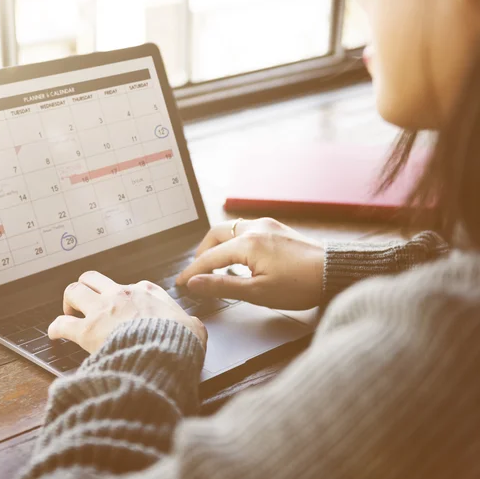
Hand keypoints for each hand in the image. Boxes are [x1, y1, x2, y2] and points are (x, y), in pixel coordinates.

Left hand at [48, 271, 207, 353]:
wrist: (165, 353)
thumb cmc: (180, 341)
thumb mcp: (194, 326)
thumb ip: (189, 323)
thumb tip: (193, 328)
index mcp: (147, 292)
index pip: (130, 286)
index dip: (123, 297)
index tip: (122, 308)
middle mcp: (121, 294)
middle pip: (93, 278)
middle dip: (86, 288)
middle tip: (85, 303)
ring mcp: (102, 310)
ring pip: (74, 290)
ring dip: (69, 301)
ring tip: (68, 313)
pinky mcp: (88, 330)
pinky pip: (62, 323)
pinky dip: (55, 327)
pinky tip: (54, 334)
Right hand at [176, 218, 323, 309]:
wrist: (336, 272)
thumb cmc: (301, 285)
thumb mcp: (258, 292)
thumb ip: (222, 286)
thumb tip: (195, 283)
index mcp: (247, 243)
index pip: (209, 257)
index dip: (193, 271)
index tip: (181, 283)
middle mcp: (255, 227)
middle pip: (216, 234)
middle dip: (203, 252)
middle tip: (197, 272)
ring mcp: (267, 225)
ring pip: (231, 229)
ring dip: (218, 245)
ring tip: (216, 266)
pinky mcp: (277, 228)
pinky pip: (246, 230)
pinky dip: (234, 242)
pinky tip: (239, 258)